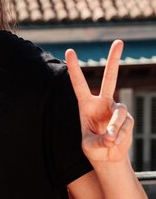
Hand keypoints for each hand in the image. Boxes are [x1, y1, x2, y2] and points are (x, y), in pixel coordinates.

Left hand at [65, 40, 133, 163]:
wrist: (108, 157)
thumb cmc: (94, 149)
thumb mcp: (90, 147)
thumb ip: (99, 141)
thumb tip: (112, 136)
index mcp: (86, 105)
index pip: (79, 84)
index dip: (75, 68)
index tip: (70, 51)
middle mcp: (103, 102)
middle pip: (110, 77)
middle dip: (114, 59)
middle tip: (119, 41)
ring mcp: (116, 109)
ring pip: (120, 112)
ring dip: (116, 128)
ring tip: (111, 140)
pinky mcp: (128, 118)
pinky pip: (126, 125)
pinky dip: (121, 136)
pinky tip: (116, 143)